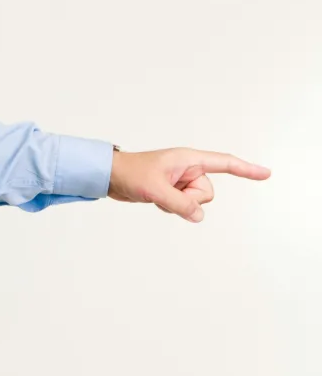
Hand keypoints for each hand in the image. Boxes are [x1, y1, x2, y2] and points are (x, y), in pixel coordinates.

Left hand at [107, 148, 269, 222]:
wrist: (110, 176)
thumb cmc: (130, 174)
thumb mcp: (156, 190)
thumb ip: (180, 204)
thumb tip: (199, 216)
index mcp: (189, 159)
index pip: (224, 163)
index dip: (246, 170)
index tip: (266, 174)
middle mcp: (188, 168)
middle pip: (207, 193)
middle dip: (190, 199)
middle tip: (165, 191)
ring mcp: (181, 180)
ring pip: (196, 202)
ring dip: (178, 204)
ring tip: (157, 194)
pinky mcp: (173, 190)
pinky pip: (184, 206)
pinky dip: (172, 207)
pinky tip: (155, 199)